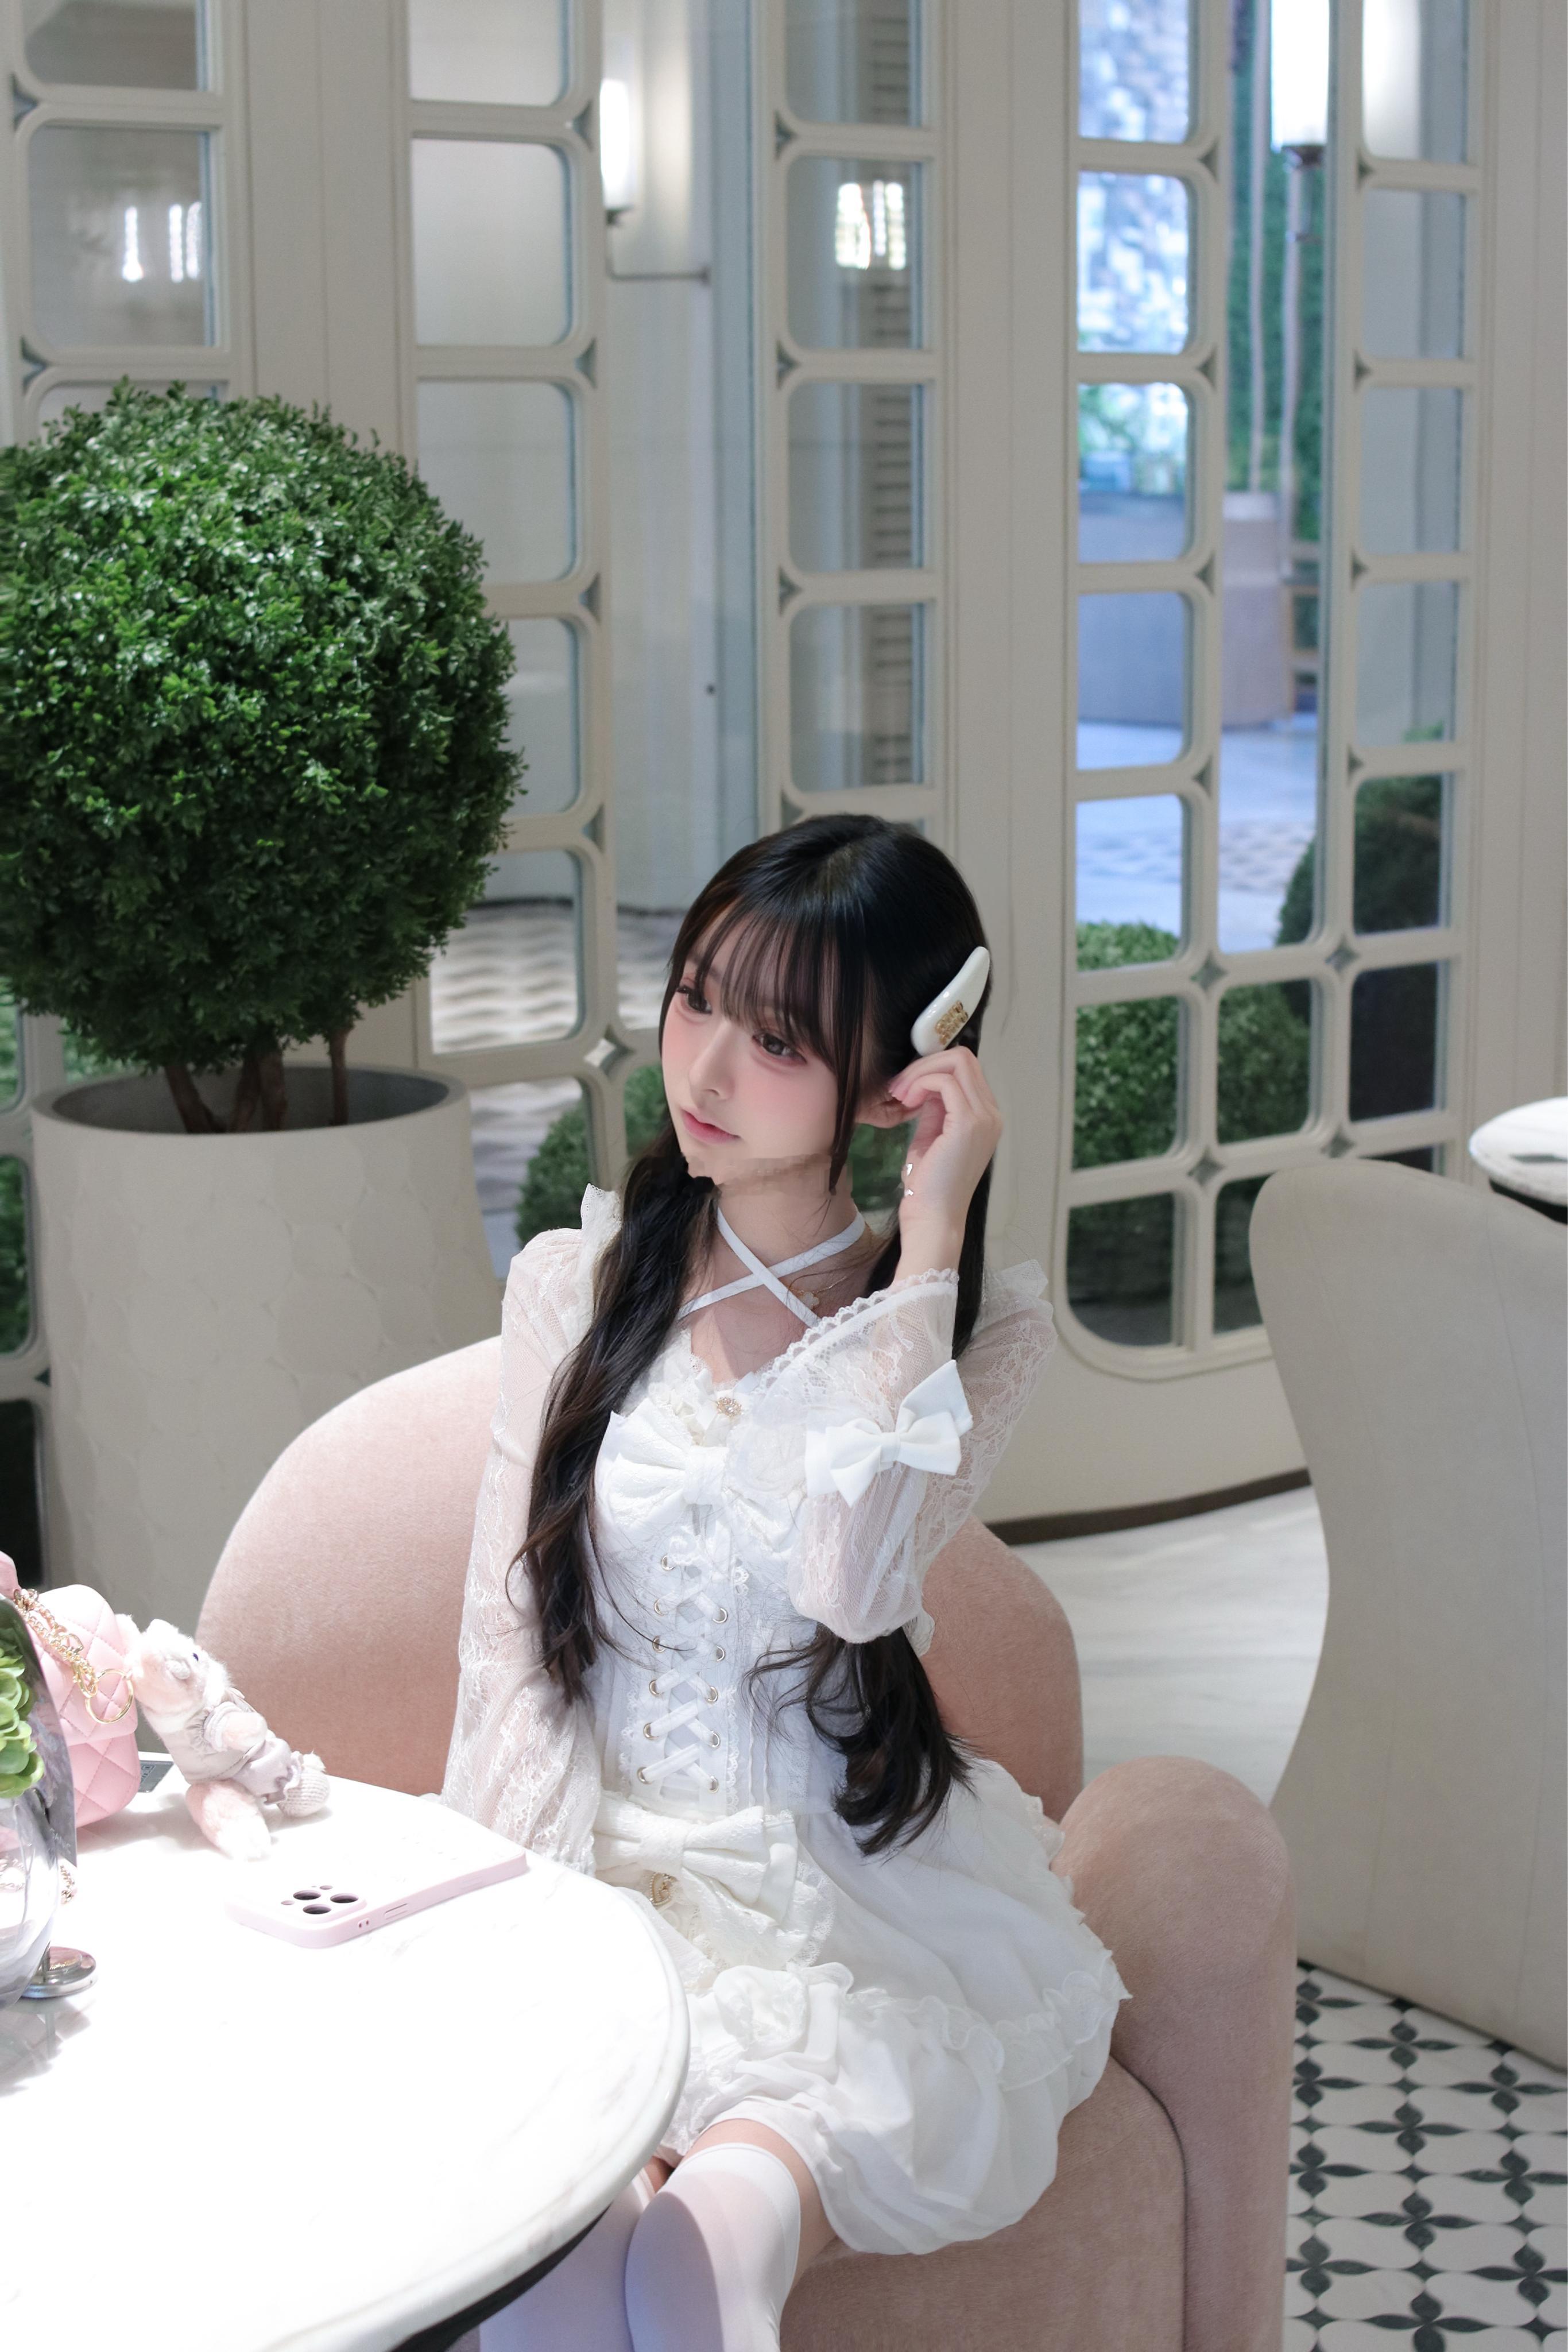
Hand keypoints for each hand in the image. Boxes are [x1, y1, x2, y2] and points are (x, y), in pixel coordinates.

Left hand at [882, 1046, 1001, 1277]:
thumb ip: (934, 1109)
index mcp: (986, 1118)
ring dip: (920, 1072)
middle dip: (924, 1065)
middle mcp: (992, 1115)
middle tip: (898, 1087)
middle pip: (963, 1059)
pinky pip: (944, 1082)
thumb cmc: (928, 1185)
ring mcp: (984, 1118)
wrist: (933, 1218)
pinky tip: (905, 1101)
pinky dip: (920, 1084)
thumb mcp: (931, 1137)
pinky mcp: (969, 1124)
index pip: (965, 1070)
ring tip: (898, 1093)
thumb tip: (926, 1083)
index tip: (905, 1088)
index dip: (931, 1070)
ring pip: (956, 1063)